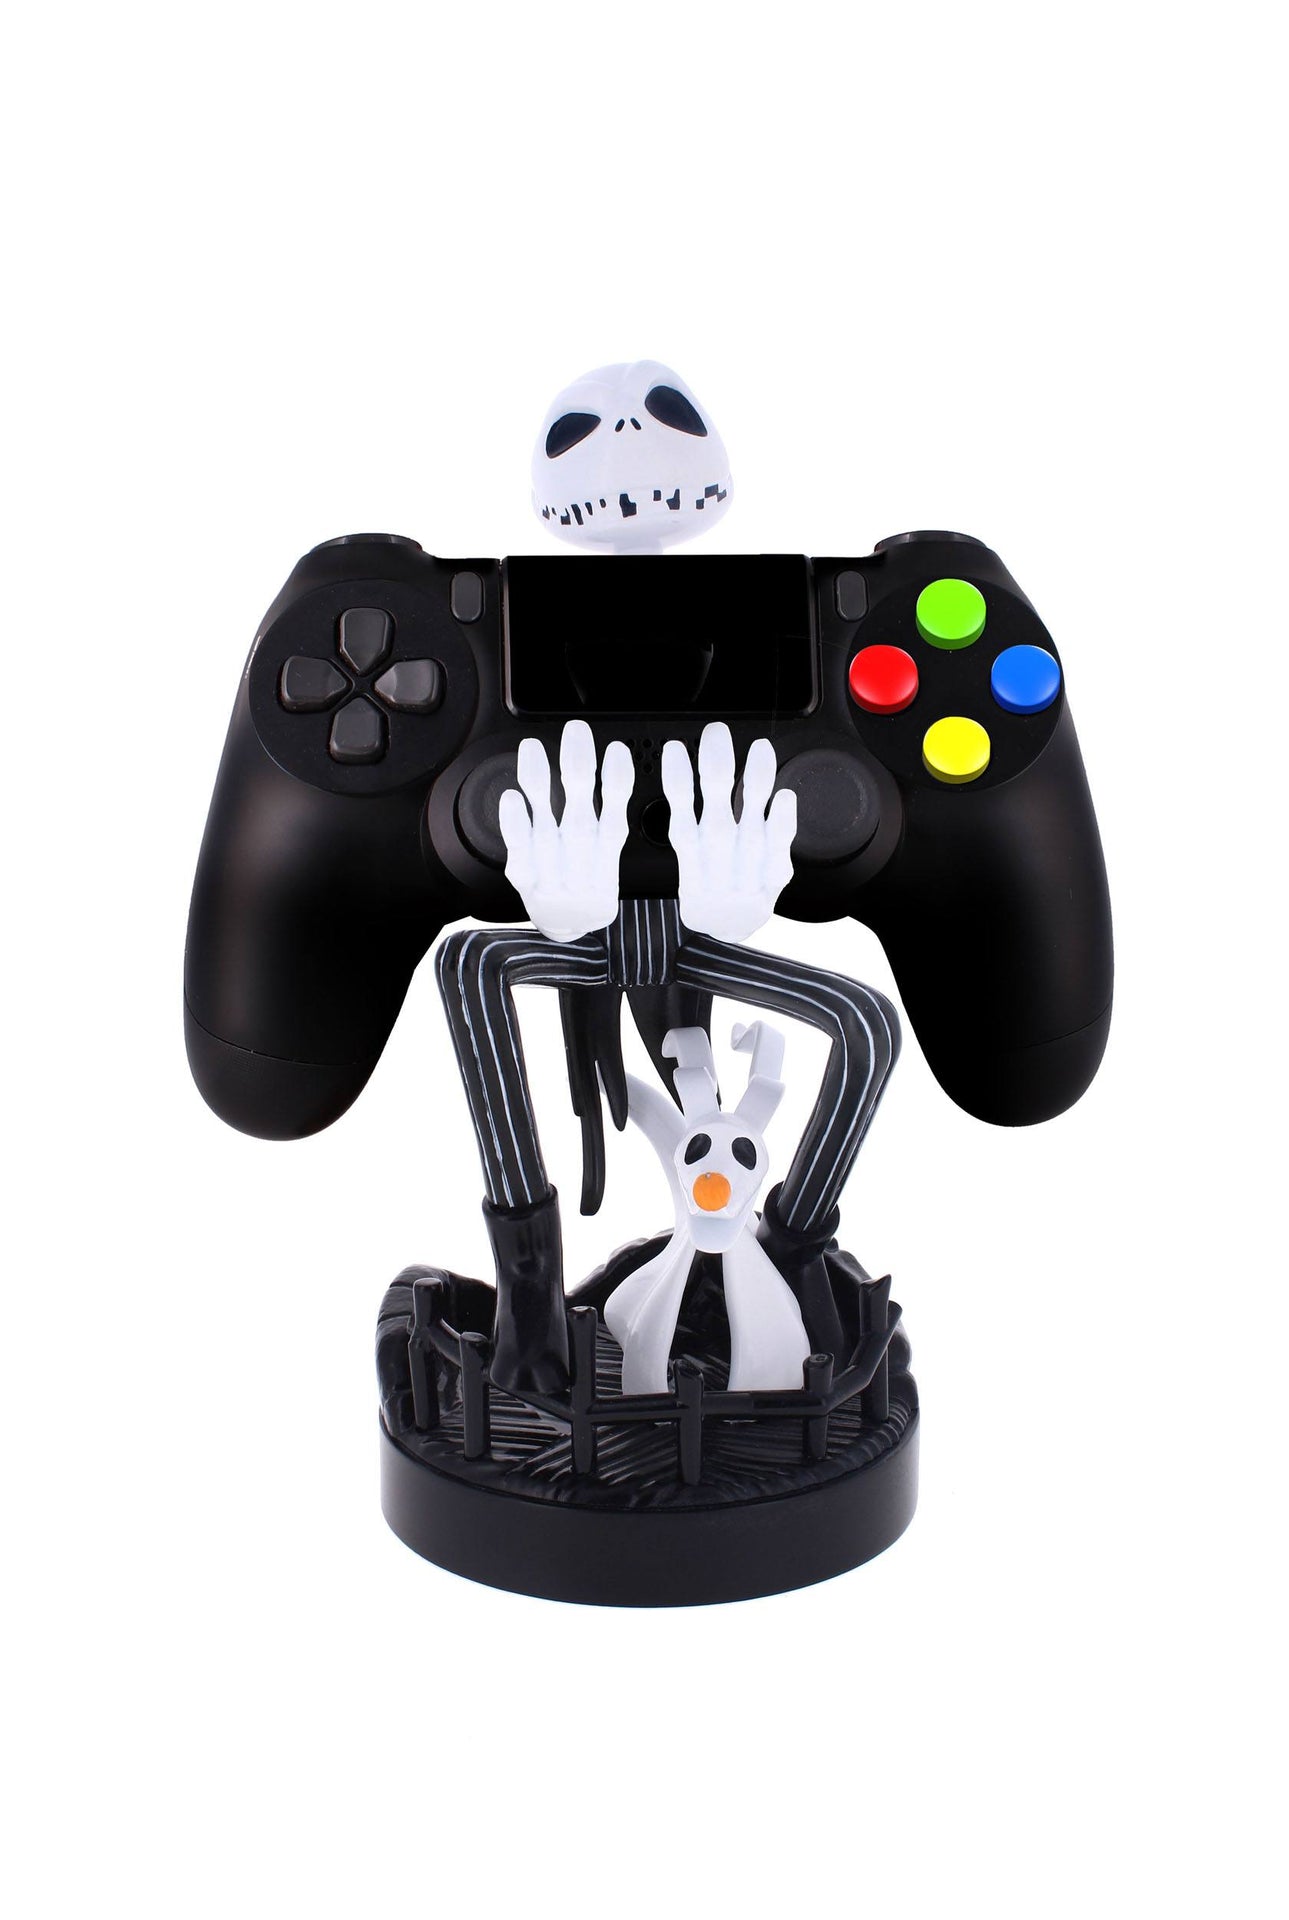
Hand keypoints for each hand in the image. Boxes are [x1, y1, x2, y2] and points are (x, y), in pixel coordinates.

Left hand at [498, 720, 634, 941]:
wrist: (566, 928)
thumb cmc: (586, 883)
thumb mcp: (609, 855)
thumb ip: (610, 811)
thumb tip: (618, 761)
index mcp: (606, 854)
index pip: (614, 813)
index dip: (617, 783)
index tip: (617, 751)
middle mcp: (579, 860)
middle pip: (580, 810)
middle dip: (578, 768)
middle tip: (576, 731)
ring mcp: (551, 870)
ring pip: (546, 823)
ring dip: (540, 783)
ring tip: (533, 749)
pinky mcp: (526, 879)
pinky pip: (519, 849)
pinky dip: (516, 825)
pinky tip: (513, 798)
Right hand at [661, 722, 796, 942]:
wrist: (728, 927)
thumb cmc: (707, 886)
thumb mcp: (687, 859)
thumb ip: (685, 828)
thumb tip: (683, 779)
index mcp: (691, 847)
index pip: (680, 807)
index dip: (677, 779)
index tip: (674, 749)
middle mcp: (718, 851)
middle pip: (716, 803)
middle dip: (717, 765)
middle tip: (716, 732)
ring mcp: (747, 861)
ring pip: (749, 816)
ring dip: (755, 780)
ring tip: (759, 750)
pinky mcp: (773, 871)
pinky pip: (780, 843)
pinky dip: (782, 822)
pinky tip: (785, 797)